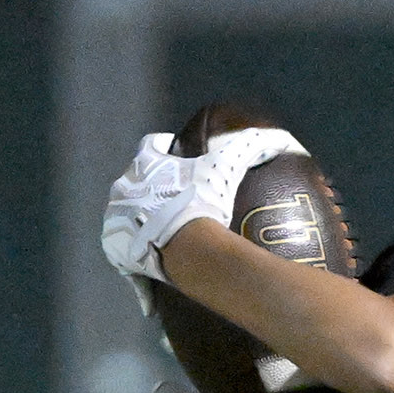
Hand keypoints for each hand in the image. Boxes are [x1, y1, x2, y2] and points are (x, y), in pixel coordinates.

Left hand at [101, 126, 305, 283]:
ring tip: (166, 231)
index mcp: (145, 162)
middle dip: (152, 187)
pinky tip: (154, 256)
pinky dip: (136, 249)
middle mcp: (123, 185)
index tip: (176, 156)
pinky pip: (123, 245)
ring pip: (127, 212)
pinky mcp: (112, 244)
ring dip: (142, 217)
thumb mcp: (226, 170)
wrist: (183, 248)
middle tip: (177, 200)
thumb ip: (248, 148)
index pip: (151, 145)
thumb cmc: (200, 202)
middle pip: (136, 180)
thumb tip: (281, 136)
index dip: (164, 149)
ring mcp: (114, 216)